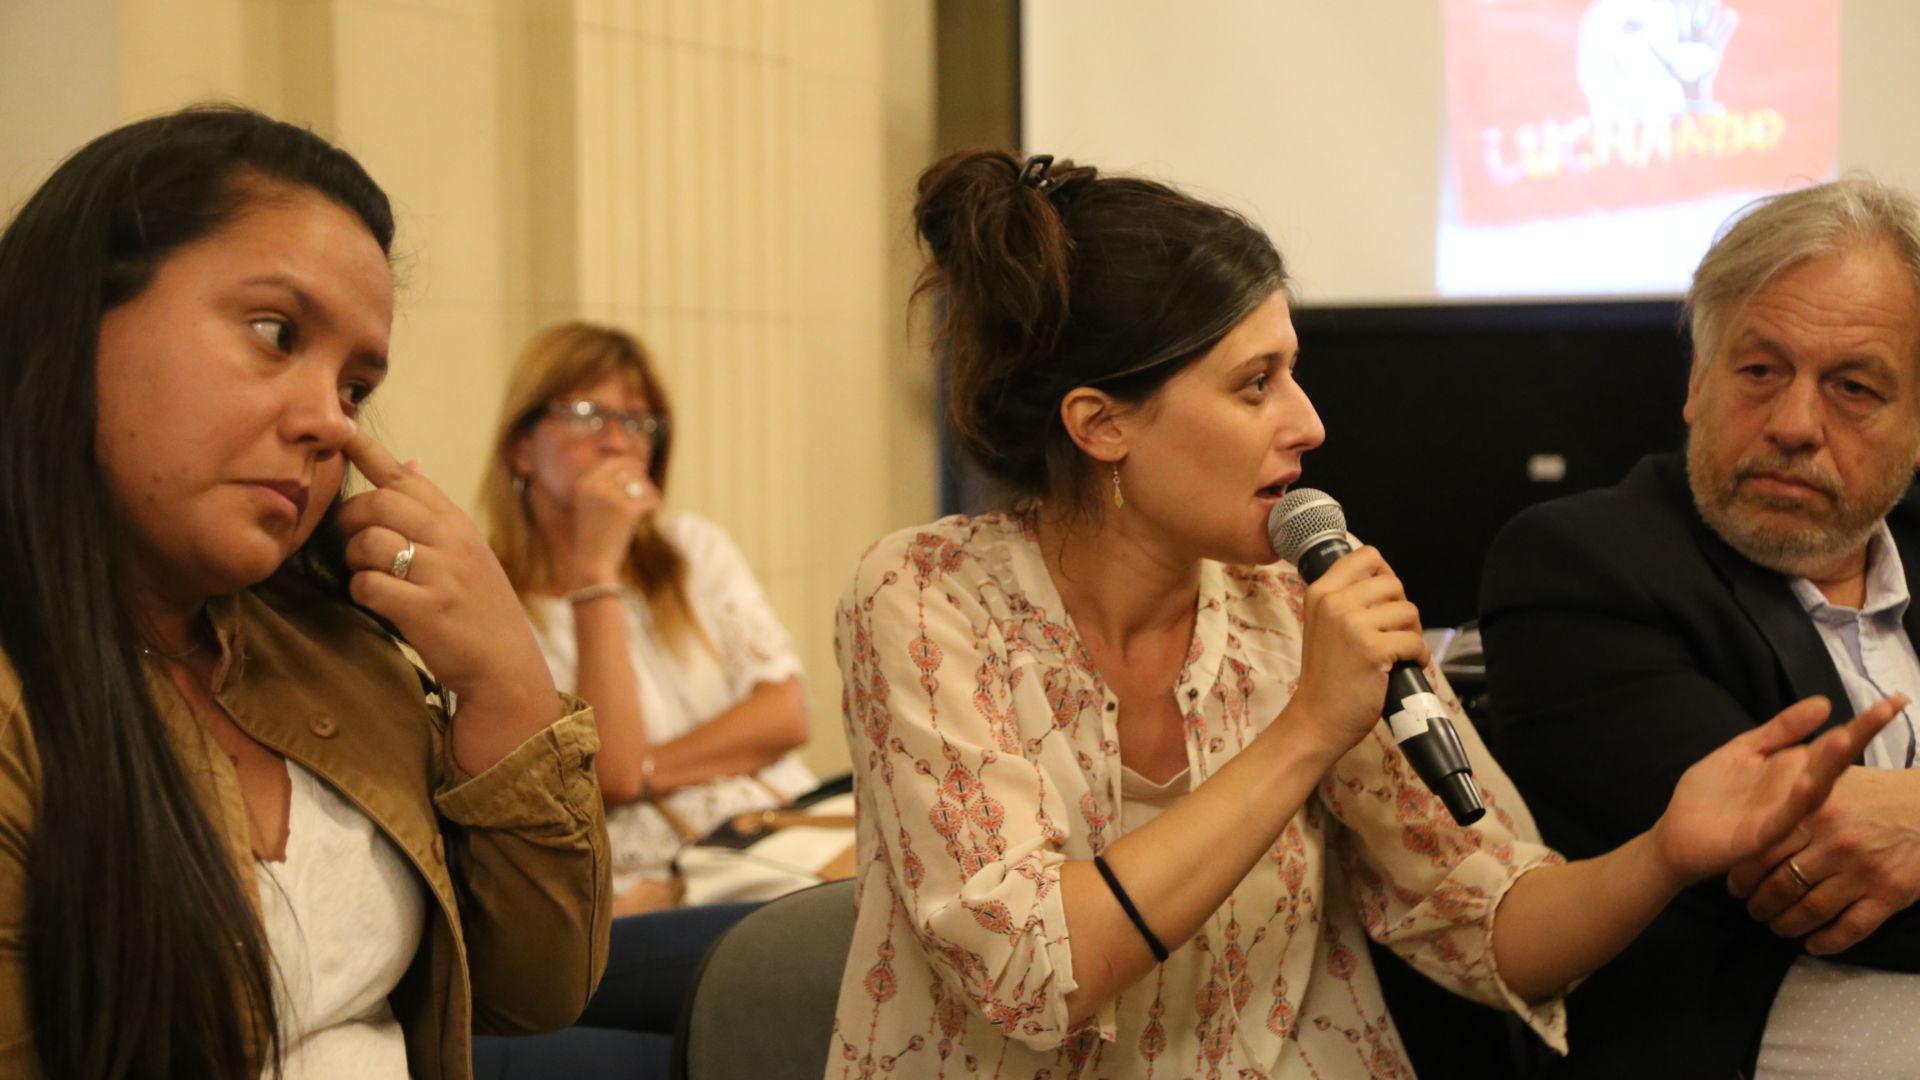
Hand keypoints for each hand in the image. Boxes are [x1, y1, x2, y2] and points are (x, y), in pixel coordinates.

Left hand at [336, 431, 558, 723]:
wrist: (506, 666)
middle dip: (350, 518)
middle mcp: (452, 540)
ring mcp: (441, 574)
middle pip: (378, 503)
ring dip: (355, 560)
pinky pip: (369, 585)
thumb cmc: (478, 607)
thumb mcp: (467, 550)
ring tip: (367, 574)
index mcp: (457, 523)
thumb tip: (409, 462)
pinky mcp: (426, 609)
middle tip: (351, 540)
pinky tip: (376, 602)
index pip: (406, 477)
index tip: (340, 431)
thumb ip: (434, 510)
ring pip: (369, 543)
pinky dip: (362, 592)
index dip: (368, 452)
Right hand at [565, 457, 659, 587]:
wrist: (591, 563)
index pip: (611, 463)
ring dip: (649, 491)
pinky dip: (655, 503)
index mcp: (583, 484)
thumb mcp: (592, 507)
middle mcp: (595, 487)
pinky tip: (654, 510)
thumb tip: (634, 467)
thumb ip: (606, 487)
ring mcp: (610, 497)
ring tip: (652, 503)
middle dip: (641, 478)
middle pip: (628, 470)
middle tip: (648, 491)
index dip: (628, 464)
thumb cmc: (593, 538)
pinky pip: (648, 499)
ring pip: (640, 482)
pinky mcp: (626, 510)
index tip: (640, 468)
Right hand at [1282, 546, 1430, 759]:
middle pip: (1393, 583)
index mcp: (1321, 592)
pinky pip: (1415, 641)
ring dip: (1412, 633)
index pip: (1366, 556)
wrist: (1317, 718)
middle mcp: (1335, 602)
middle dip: (1401, 608)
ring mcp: (1353, 624)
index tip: (1385, 600)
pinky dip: (1419, 655)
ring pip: (1408, 610)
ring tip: (1399, 651)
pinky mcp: (1373, 649)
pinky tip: (1407, 665)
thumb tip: (1386, 583)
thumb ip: (1345, 600)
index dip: (1385, 575)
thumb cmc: (1326, 676)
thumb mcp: (1323, 625)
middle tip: (1394, 632)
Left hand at [1652, 695, 1901, 887]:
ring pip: (1814, 790)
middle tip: (1886, 712)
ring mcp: (1783, 815)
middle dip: (1857, 737)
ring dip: (1829, 766)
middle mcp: (1796, 793)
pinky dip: (1796, 801)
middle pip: (1832, 763)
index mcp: (1795, 770)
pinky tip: (1807, 782)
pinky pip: (1784, 817)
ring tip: (1846, 739)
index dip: (1863, 723)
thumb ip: (1782, 729)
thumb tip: (1824, 702)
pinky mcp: (1763, 836)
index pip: (1833, 743)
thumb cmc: (1714, 793)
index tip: (1895, 700)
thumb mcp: (1747, 750)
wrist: (1679, 834)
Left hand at [1727, 749, 1919, 954]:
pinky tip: (1813, 946)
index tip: (1734, 886)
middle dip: (1760, 905)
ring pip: (1812, 911)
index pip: (1762, 852)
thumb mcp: (1829, 780)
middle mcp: (1835, 845)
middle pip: (1783, 885)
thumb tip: (1746, 812)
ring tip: (1777, 927)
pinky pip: (1852, 928)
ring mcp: (1863, 872)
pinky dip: (1828, 942)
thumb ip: (1792, 796)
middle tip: (1753, 910)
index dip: (1742, 876)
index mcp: (1814, 814)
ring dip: (1787, 925)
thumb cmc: (1874, 793)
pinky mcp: (1891, 895)